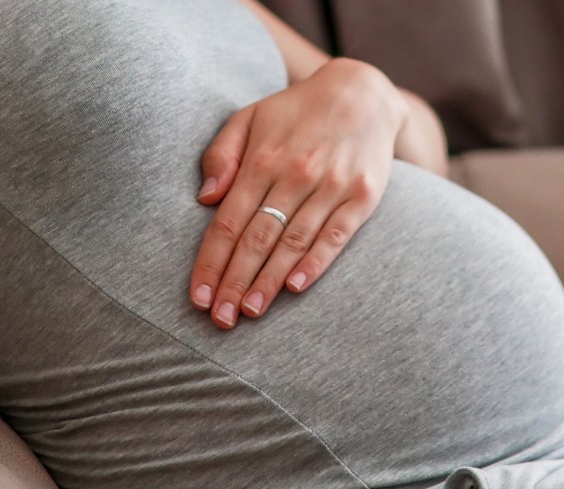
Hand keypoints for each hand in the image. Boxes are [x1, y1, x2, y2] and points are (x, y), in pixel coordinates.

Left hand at [190, 58, 407, 328]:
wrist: (364, 93)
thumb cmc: (297, 111)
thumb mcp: (251, 117)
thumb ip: (222, 155)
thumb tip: (205, 198)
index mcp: (263, 159)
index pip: (228, 222)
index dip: (211, 263)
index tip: (199, 297)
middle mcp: (295, 174)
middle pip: (258, 239)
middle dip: (236, 282)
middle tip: (222, 319)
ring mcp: (332, 186)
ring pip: (294, 243)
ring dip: (270, 281)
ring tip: (251, 312)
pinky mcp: (363, 196)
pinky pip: (336, 236)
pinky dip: (316, 263)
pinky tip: (295, 288)